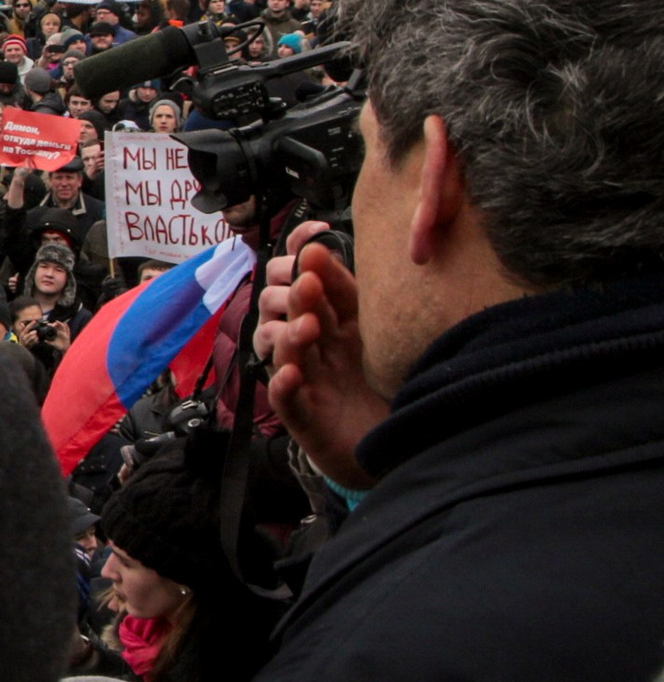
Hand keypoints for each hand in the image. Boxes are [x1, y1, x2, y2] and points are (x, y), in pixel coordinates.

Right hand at [260, 225, 385, 487]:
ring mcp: (306, 379)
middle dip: (294, 296)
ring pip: (281, 350)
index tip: (313, 238)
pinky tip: (292, 373)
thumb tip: (337, 248)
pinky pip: (283, 397)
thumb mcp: (380, 334)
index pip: (308, 278)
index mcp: (335, 318)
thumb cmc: (388, 386)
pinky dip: (282, 384)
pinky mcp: (302, 416)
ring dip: (291, 335)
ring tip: (309, 326)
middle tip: (307, 282)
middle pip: (285, 310)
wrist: (399, 444)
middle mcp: (314, 344)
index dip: (303, 258)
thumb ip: (359, 297)